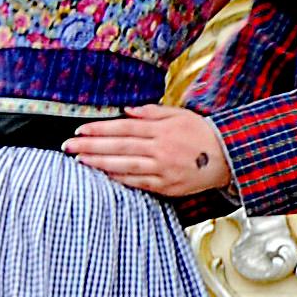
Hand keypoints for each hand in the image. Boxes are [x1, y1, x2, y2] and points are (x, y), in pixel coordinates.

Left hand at [65, 104, 231, 198]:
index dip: (100, 129)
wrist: (228, 157)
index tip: (80, 130)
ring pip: (125, 165)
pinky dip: (119, 179)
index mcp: (162, 129)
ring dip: (100, 163)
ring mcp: (163, 169)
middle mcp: (160, 149)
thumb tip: (126, 110)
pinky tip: (103, 175)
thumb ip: (152, 112)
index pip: (124, 127)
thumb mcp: (179, 114)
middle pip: (119, 146)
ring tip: (80, 160)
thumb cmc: (201, 133)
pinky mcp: (167, 186)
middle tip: (68, 146)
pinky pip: (138, 183)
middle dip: (91, 146)